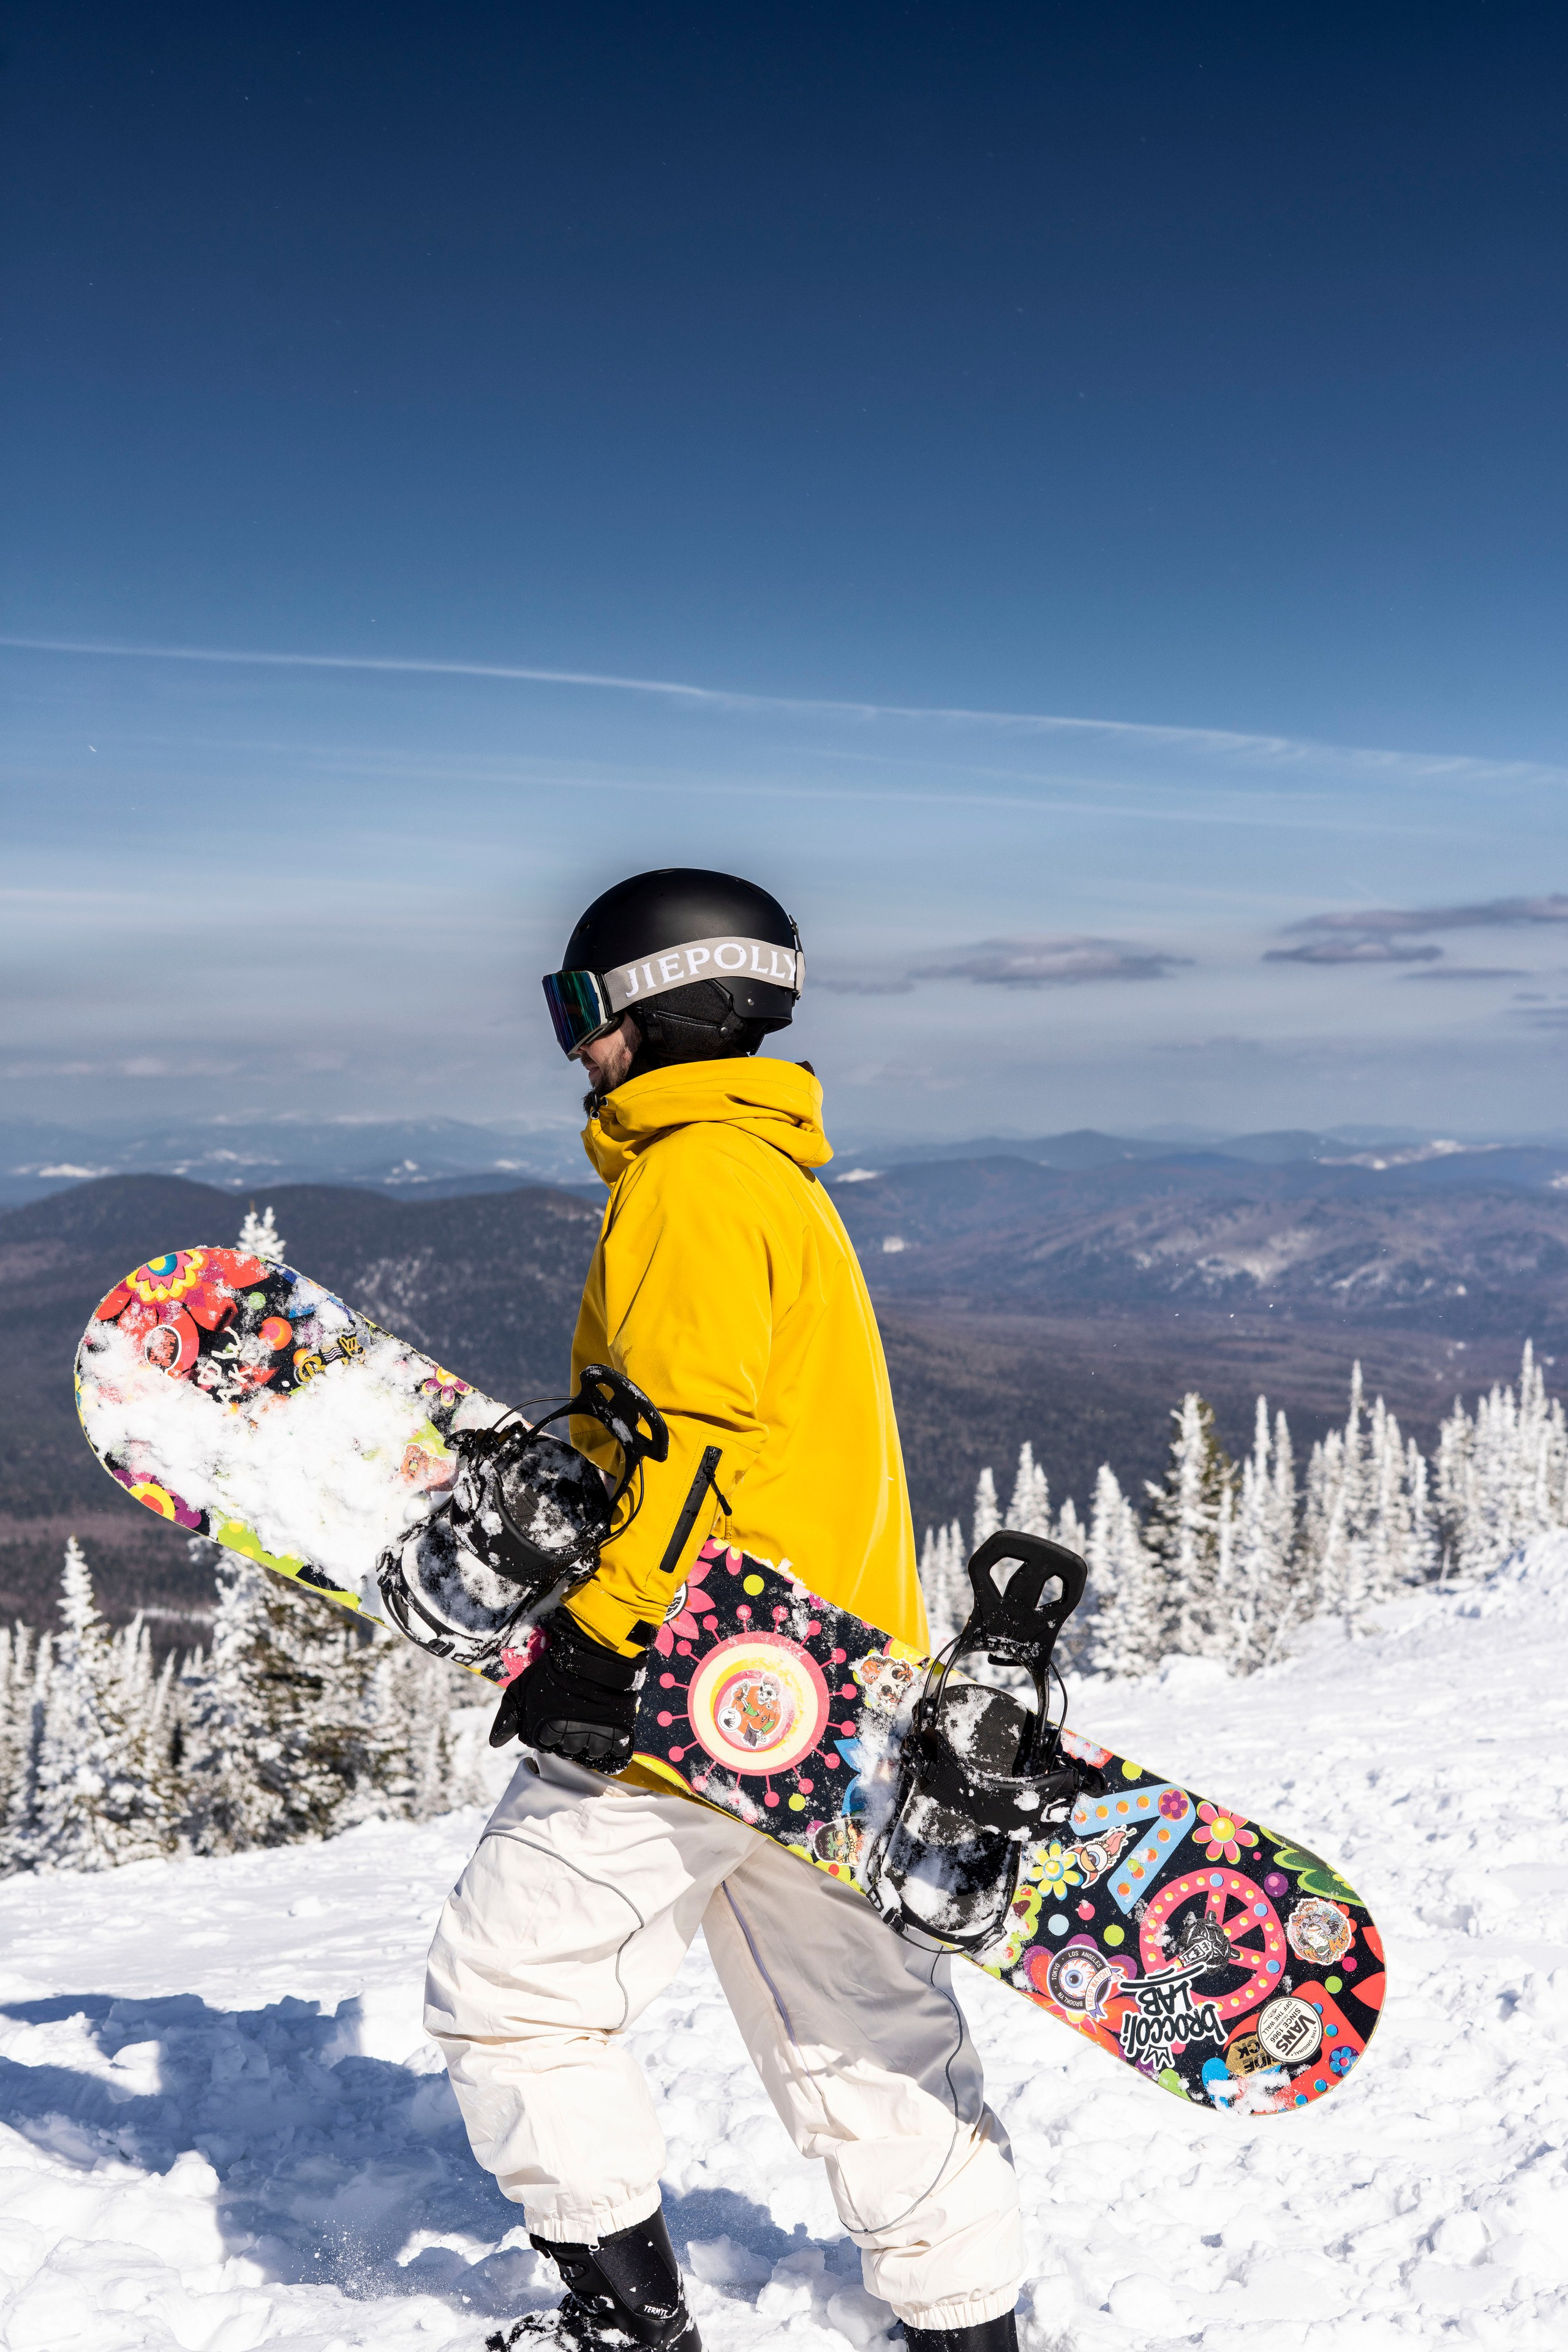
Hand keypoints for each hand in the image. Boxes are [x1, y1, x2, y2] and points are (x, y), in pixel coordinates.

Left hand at [489, 1614, 644, 1768]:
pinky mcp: (619, 1733)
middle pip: (566, 1751)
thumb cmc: (553, 1670)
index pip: (542, 1745)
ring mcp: (596, 1738)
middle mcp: (570, 1741)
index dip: (545, 1731)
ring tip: (589, 1721)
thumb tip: (494, 1743)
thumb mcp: (520, 1689)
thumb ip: (506, 1718)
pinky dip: (611, 1750)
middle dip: (567, 1737)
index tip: (552, 1714)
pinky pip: (615, 1756)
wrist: (593, 1655)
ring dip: (589, 1742)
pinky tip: (608, 1737)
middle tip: (572, 1714)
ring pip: (590, 1754)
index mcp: (545, 1734)